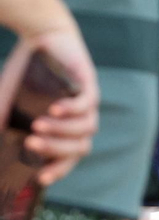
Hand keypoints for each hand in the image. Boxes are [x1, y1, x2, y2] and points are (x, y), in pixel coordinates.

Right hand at [0, 28, 99, 186]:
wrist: (41, 40)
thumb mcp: (7, 104)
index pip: (68, 159)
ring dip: (61, 130)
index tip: (41, 179)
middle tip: (31, 142)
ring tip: (37, 124)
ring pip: (86, 128)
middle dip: (55, 149)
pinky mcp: (89, 83)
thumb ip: (0, 123)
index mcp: (63, 131)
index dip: (58, 171)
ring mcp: (86, 102)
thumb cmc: (24, 76)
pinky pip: (88, 103)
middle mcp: (78, 120)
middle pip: (79, 148)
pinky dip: (72, 109)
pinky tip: (54, 108)